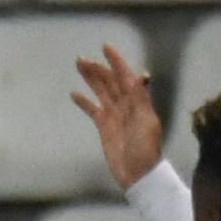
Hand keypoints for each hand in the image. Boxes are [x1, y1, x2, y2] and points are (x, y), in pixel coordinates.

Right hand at [70, 43, 165, 189]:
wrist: (138, 173)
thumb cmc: (145, 148)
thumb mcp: (146, 121)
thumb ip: (142, 98)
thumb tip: (143, 74)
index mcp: (137, 101)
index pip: (126, 76)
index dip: (117, 61)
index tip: (106, 47)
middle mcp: (126, 105)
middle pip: (110, 81)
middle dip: (98, 69)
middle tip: (82, 58)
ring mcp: (114, 115)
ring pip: (101, 91)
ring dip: (91, 79)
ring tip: (78, 66)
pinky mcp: (104, 127)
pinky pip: (93, 110)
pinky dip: (84, 102)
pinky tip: (74, 93)